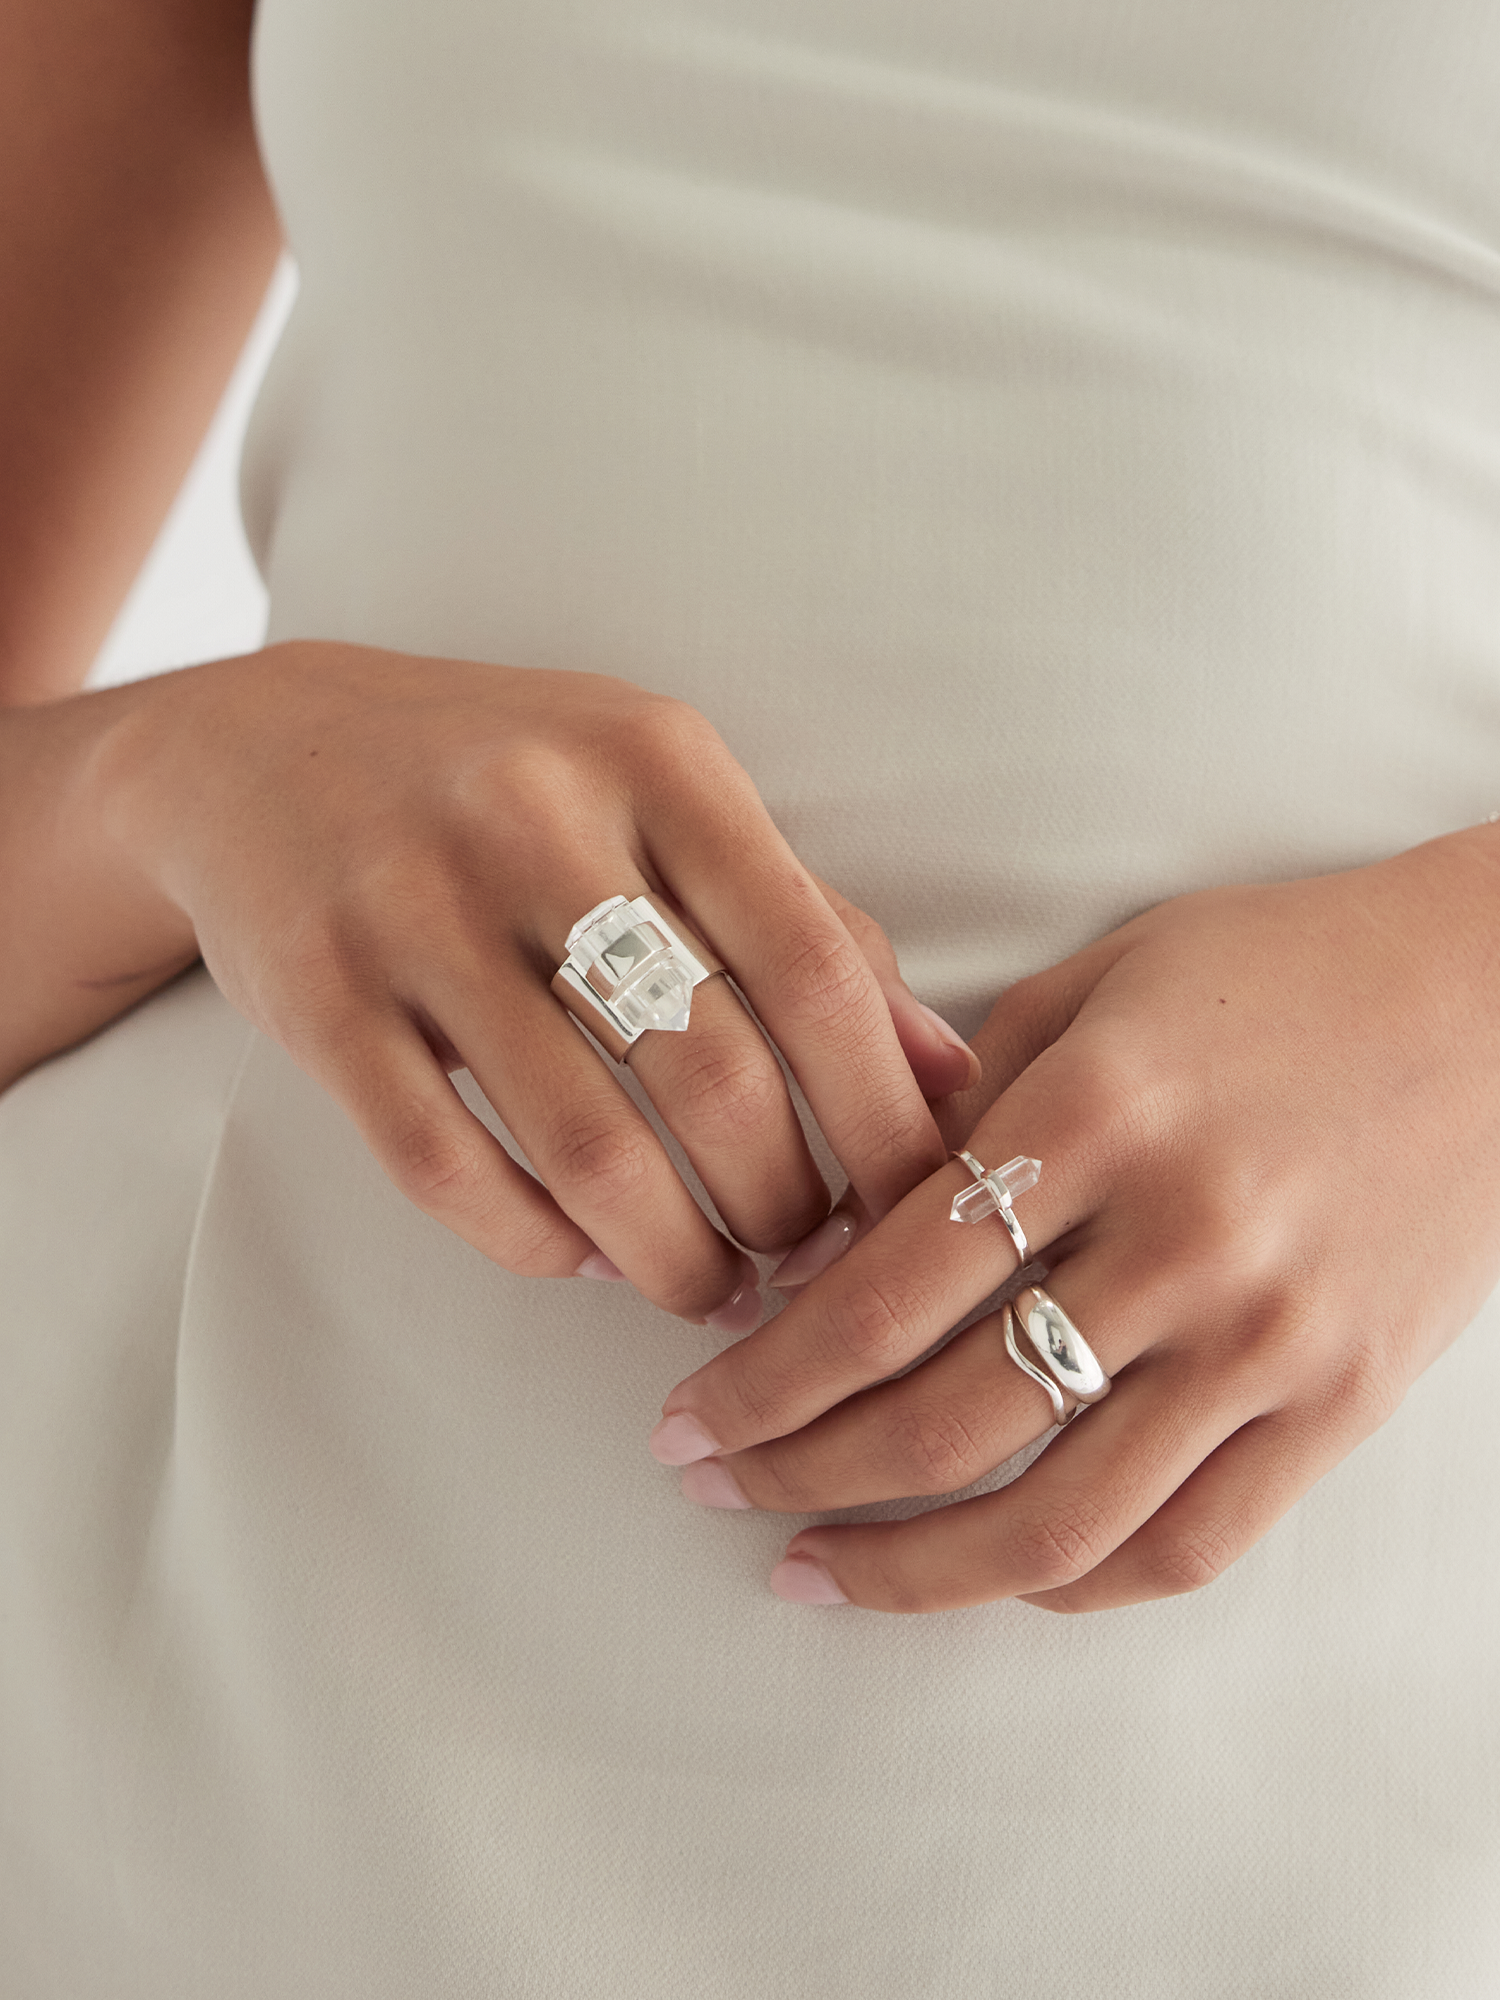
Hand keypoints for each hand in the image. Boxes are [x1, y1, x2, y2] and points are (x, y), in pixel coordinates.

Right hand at [105, 641, 972, 1323]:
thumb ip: (812, 920)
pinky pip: (449, 1171)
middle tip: (807, 1258)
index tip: (917, 1209)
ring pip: (588, 1149)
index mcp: (657, 761)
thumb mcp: (670, 798)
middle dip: (786, 1208)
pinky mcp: (318, 997)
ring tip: (712, 1286)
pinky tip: (585, 1257)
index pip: (816, 968)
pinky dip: (537, 1244)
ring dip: (674, 1256)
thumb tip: (948, 1074)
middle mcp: (537, 820)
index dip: (885, 1119)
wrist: (261, 749)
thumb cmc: (513, 782)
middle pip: (715, 1077)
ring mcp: (414, 908)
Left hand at [650, 829, 1499, 1609]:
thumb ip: (974, 1097)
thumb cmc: (1287, 968)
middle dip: (797, 1469)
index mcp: (1099, 1113)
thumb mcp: (1106, 983)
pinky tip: (989, 1574)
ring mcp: (1269, 1336)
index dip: (766, 1373)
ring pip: (1057, 1520)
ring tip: (813, 1568)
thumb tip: (847, 1220)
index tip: (690, 1414)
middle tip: (714, 1484)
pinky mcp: (1340, 1401)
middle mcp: (1180, 1238)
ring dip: (909, 1568)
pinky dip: (1072, 1583)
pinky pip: (1188, 1541)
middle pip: (943, 1421)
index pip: (884, 1291)